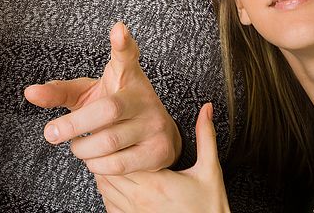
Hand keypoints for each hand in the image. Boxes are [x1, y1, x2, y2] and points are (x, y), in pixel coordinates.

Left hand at [24, 22, 181, 174]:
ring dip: (83, 150)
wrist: (154, 139)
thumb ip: (59, 92)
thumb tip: (29, 92)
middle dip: (74, 124)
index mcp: (126, 76)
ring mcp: (154, 123)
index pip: (126, 56)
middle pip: (106, 109)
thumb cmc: (113, 112)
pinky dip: (97, 166)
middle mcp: (144, 97)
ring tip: (79, 146)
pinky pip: (118, 164)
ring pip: (108, 142)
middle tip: (51, 133)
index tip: (118, 30)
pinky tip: (96, 159)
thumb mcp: (87, 96)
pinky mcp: (159, 150)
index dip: (122, 43)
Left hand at [94, 103, 229, 212]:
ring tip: (108, 154)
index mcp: (156, 183)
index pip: (121, 157)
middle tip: (107, 135)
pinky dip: (107, 192)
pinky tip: (114, 181)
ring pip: (105, 189)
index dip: (115, 140)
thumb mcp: (210, 170)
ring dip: (103, 172)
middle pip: (108, 171)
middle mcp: (141, 200)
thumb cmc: (210, 207)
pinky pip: (109, 206)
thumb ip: (206, 137)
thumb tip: (206, 109)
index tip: (116, 126)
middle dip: (105, 153)